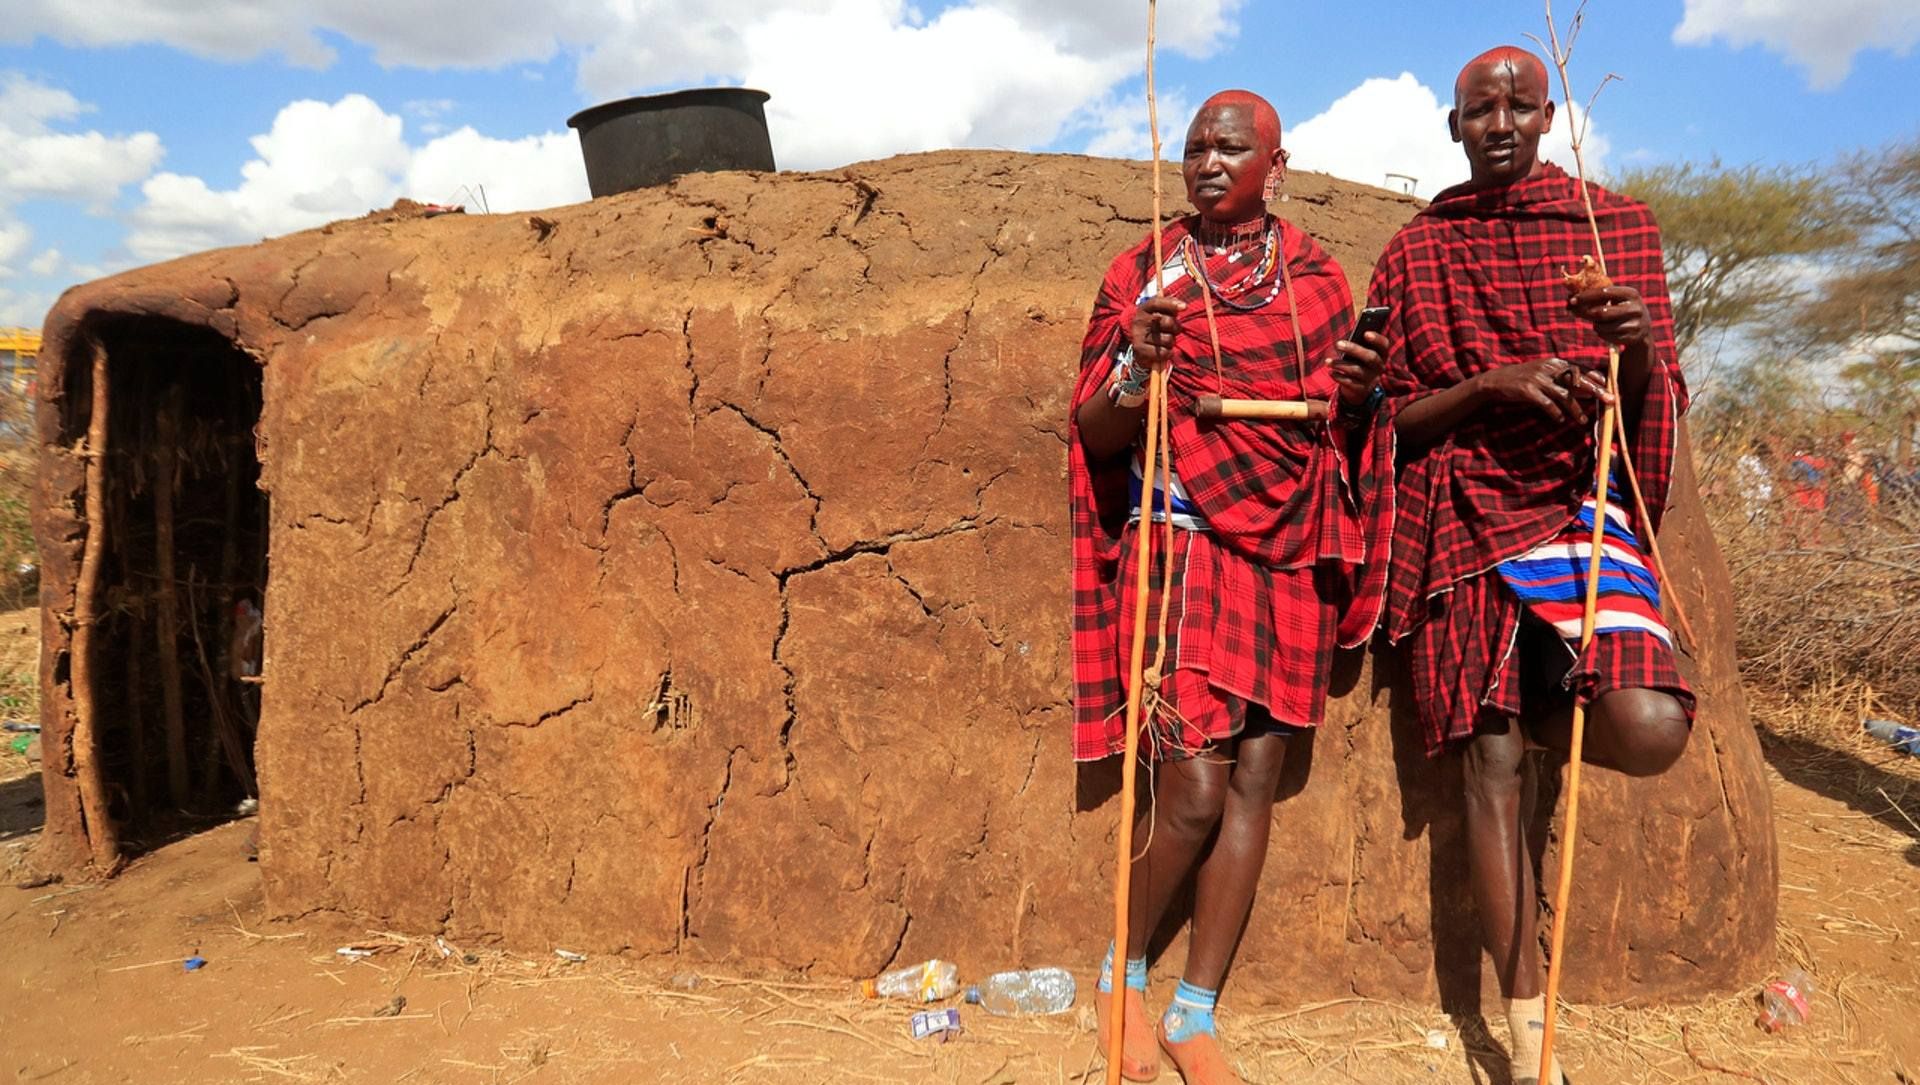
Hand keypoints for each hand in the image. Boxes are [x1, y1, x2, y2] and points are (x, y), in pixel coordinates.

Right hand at [1127, 296, 1186, 365]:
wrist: (1139, 347)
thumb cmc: (1155, 326)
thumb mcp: (1160, 312)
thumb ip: (1170, 305)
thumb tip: (1183, 305)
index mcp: (1144, 309)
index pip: (1157, 303)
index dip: (1171, 303)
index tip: (1184, 306)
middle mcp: (1139, 321)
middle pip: (1168, 322)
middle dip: (1176, 328)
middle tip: (1172, 330)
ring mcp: (1138, 335)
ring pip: (1168, 339)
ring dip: (1171, 342)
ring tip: (1164, 341)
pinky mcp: (1140, 350)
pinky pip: (1164, 352)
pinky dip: (1168, 353)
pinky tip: (1164, 351)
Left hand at [1328, 330, 1385, 406]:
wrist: (1360, 389)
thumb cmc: (1358, 363)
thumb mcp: (1361, 354)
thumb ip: (1357, 345)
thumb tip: (1342, 342)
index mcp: (1381, 354)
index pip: (1384, 345)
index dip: (1377, 339)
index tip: (1365, 333)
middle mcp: (1379, 366)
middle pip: (1370, 357)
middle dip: (1353, 349)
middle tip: (1338, 343)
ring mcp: (1371, 379)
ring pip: (1356, 370)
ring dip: (1340, 365)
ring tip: (1327, 361)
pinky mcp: (1362, 389)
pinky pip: (1350, 382)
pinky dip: (1339, 377)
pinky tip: (1331, 372)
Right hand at [1471, 357, 1611, 423]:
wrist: (1497, 381)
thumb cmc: (1525, 379)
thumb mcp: (1546, 376)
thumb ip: (1565, 382)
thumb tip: (1589, 392)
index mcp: (1554, 363)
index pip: (1580, 368)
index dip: (1595, 377)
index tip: (1608, 385)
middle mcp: (1548, 368)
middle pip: (1577, 380)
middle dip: (1595, 391)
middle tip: (1609, 400)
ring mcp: (1538, 379)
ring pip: (1564, 395)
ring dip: (1575, 409)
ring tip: (1583, 421)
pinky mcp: (1528, 391)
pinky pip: (1546, 404)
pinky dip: (1555, 413)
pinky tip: (1559, 420)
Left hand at [1568, 284, 1652, 348]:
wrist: (1643, 328)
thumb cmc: (1622, 309)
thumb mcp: (1617, 299)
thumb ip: (1598, 297)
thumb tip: (1570, 301)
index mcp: (1631, 294)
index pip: (1604, 292)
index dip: (1586, 296)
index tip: (1572, 299)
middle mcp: (1635, 308)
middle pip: (1601, 312)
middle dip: (1586, 312)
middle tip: (1575, 312)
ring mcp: (1635, 324)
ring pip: (1602, 327)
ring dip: (1595, 325)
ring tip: (1599, 322)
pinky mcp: (1631, 337)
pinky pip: (1606, 336)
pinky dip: (1601, 333)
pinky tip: (1607, 330)